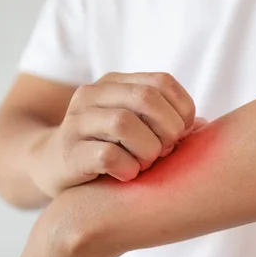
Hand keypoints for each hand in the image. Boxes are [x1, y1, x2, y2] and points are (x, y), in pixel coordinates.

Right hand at [28, 71, 202, 196]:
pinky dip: (128, 169)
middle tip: (166, 150)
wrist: (50, 165)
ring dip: (148, 149)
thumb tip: (204, 126)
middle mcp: (92, 95)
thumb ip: (165, 122)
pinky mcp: (68, 153)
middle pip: (146, 98)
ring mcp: (77, 122)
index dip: (182, 109)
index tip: (182, 134)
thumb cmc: (106, 147)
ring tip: (146, 163)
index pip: (162, 81)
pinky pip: (107, 156)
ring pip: (123, 123)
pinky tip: (127, 175)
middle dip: (168, 129)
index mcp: (114, 83)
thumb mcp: (134, 126)